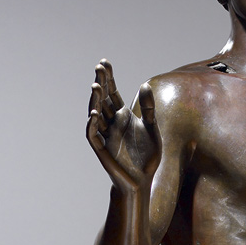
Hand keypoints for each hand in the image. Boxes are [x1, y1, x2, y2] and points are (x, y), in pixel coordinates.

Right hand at [86, 59, 161, 191]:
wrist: (142, 182)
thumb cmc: (147, 158)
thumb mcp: (153, 130)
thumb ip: (150, 109)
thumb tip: (145, 84)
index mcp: (122, 116)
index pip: (112, 93)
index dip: (108, 78)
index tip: (104, 63)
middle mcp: (111, 123)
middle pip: (103, 99)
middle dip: (101, 84)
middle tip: (99, 67)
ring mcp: (105, 135)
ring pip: (96, 114)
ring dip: (95, 101)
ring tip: (96, 86)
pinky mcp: (102, 149)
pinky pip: (93, 135)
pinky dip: (92, 125)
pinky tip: (94, 113)